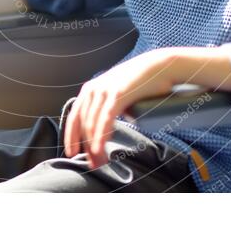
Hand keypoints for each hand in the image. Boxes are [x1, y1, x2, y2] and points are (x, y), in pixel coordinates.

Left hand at [63, 49, 175, 168]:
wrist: (159, 67)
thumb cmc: (141, 83)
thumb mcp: (117, 95)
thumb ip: (107, 108)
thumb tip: (104, 131)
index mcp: (90, 89)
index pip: (74, 117)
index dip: (71, 137)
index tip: (72, 153)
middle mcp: (93, 89)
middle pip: (83, 124)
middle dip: (86, 147)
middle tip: (93, 165)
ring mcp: (104, 90)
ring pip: (92, 124)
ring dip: (93, 146)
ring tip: (99, 162)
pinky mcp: (118, 94)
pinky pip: (105, 119)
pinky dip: (100, 136)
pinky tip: (99, 149)